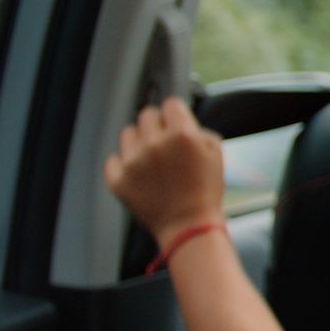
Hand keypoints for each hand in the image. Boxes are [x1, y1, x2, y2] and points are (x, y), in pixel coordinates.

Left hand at [104, 97, 225, 245]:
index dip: (175, 113)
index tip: (175, 122)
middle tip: (164, 142)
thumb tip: (180, 118)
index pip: (170, 104)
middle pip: (146, 115)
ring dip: (138, 142)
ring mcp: (133, 162)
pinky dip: (124, 165)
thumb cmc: (205, 191)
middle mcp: (155, 145)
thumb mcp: (215, 154)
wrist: (189, 226)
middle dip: (157, 125)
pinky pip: (114, 159)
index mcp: (182, 136)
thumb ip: (198, 130)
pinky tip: (139, 175)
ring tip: (151, 160)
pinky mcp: (118, 179)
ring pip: (127, 133)